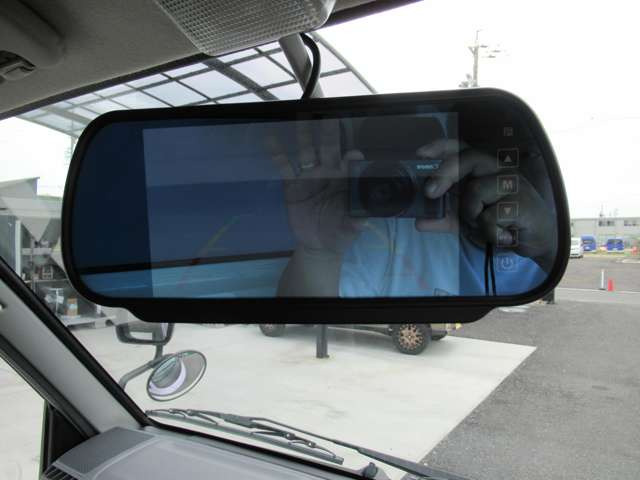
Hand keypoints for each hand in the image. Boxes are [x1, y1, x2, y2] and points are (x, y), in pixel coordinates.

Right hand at [266, 120, 366, 256]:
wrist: (319, 244)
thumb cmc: (340, 233)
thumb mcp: (349, 229)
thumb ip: (355, 223)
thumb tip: (364, 220)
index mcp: (345, 180)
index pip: (350, 162)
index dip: (351, 156)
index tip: (352, 154)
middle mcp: (328, 172)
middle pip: (328, 147)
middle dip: (328, 129)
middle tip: (327, 110)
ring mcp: (310, 176)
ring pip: (307, 150)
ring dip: (304, 134)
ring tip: (301, 114)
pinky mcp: (292, 184)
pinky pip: (285, 166)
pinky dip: (278, 153)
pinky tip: (271, 139)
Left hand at [415, 139, 556, 271]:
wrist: (536, 239)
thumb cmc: (500, 221)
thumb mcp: (467, 219)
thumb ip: (445, 218)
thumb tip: (419, 222)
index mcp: (483, 168)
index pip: (462, 147)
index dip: (441, 146)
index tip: (420, 153)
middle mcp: (498, 169)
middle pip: (468, 159)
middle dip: (445, 174)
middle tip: (429, 192)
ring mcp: (512, 183)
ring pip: (476, 191)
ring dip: (472, 215)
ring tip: (485, 224)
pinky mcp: (523, 202)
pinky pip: (489, 217)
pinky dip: (489, 232)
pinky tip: (503, 234)